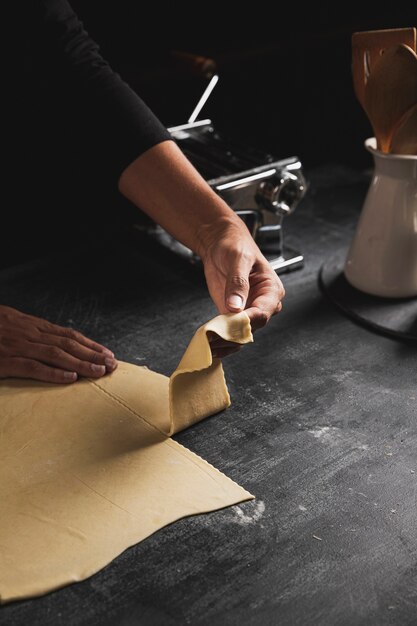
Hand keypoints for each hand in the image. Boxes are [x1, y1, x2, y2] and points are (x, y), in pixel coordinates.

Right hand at [0, 305, 116, 382]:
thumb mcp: (10, 325)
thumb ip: (28, 332)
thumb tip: (49, 342)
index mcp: (31, 326)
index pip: (68, 334)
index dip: (90, 344)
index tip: (107, 353)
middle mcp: (28, 333)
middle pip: (68, 344)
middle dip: (93, 354)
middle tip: (113, 365)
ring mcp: (17, 346)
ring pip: (56, 354)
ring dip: (81, 363)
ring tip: (99, 372)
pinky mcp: (4, 360)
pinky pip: (32, 367)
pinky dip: (53, 372)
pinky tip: (69, 378)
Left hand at [200, 218, 284, 357]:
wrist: (221, 242)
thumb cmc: (235, 245)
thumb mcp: (238, 259)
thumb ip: (238, 282)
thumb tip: (236, 306)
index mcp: (271, 290)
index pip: (263, 312)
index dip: (247, 321)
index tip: (231, 324)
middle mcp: (262, 304)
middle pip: (252, 327)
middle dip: (234, 335)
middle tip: (215, 338)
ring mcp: (247, 311)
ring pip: (241, 334)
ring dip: (226, 341)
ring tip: (209, 344)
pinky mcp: (232, 314)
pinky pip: (230, 332)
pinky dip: (220, 340)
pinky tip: (209, 344)